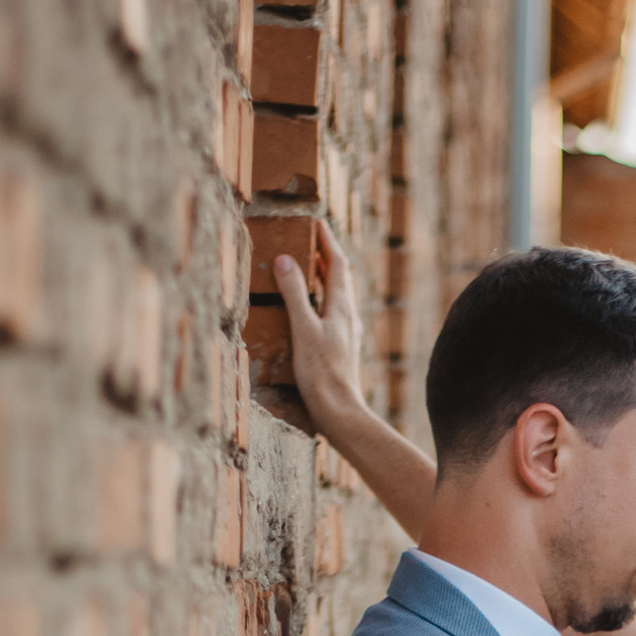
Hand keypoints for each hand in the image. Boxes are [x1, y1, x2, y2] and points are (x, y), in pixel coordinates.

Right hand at [272, 218, 365, 437]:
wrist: (339, 412)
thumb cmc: (321, 372)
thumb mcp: (303, 328)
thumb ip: (294, 294)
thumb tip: (287, 260)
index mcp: (342, 307)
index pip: (338, 263)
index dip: (327, 241)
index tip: (316, 223)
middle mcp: (348, 317)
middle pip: (339, 278)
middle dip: (325, 256)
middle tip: (309, 240)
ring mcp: (345, 333)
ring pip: (336, 296)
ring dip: (323, 278)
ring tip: (307, 268)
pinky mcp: (339, 349)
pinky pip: (331, 314)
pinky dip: (320, 300)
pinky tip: (310, 309)